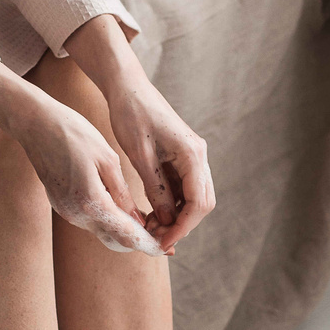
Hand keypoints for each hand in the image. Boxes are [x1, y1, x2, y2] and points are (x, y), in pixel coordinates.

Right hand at [0, 63, 163, 254]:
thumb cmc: (74, 134)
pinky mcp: (61, 206)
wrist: (35, 125)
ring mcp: (66, 212)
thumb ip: (122, 194)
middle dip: (138, 243)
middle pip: (114, 241)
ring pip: (102, 231)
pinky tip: (124, 210)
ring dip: (124, 231)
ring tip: (148, 222)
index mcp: (91, 201)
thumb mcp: (106, 159)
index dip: (149, 244)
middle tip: (162, 238)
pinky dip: (109, 220)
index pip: (126, 235)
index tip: (167, 247)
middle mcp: (76, 214)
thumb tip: (138, 222)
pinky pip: (90, 220)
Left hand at [65, 16, 215, 253]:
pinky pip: (182, 188)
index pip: (198, 203)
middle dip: (181, 225)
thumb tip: (167, 220)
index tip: (162, 242)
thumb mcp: (140, 156)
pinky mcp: (181, 158)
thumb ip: (156, 189)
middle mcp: (198, 156)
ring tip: (150, 228)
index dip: (182, 227)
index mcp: (193, 154)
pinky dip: (170, 205)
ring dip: (176, 217)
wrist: (128, 88)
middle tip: (154, 238)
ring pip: (193, 198)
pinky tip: (152, 213)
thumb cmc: (131, 115)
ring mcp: (192, 157)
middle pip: (202, 203)